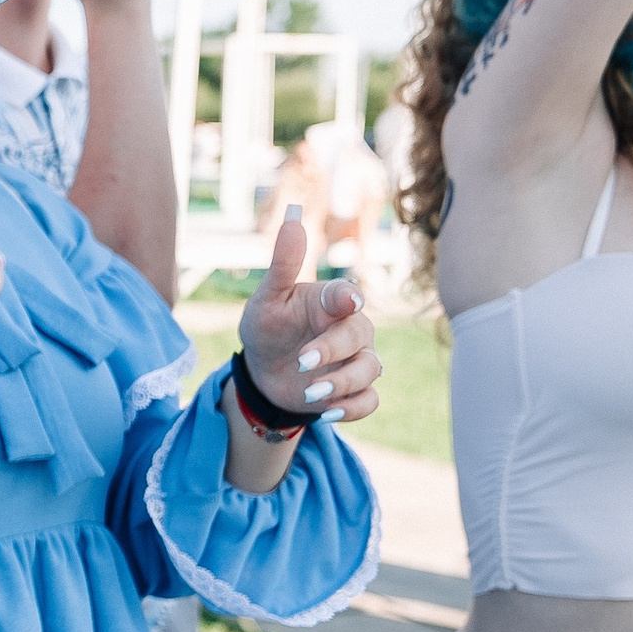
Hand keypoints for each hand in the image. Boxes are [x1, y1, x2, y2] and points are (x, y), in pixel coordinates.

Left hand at [238, 209, 380, 422]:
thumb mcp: (268, 298)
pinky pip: (369, 401)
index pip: (348, 296)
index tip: (345, 303)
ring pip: (370, 371)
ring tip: (309, 393)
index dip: (347, 299)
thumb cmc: (269, 326)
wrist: (263, 370)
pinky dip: (353, 408)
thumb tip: (293, 219)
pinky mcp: (353, 390)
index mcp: (331, 302)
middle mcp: (351, 329)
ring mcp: (355, 360)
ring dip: (343, 383)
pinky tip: (326, 412)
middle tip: (302, 362)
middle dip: (333, 350)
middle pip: (360, 336)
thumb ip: (283, 264)